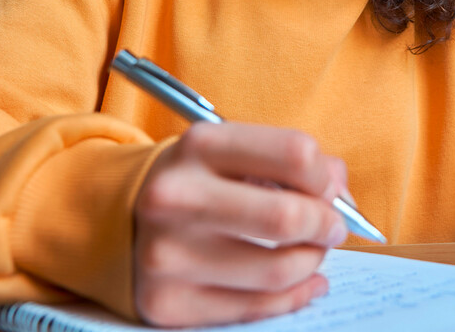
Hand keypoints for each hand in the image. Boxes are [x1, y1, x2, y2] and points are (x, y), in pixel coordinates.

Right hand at [133, 122, 348, 326]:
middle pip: (287, 217)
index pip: (295, 154)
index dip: (325, 176)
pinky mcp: (167, 303)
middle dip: (326, 225)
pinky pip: (255, 308)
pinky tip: (306, 283)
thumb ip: (292, 163)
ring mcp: (166, 254)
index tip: (327, 189)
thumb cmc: (196, 181)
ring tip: (310, 253)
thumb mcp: (232, 152)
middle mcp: (175, 197)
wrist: (114, 217)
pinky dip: (295, 297)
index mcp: (199, 146)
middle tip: (332, 228)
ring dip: (311, 263)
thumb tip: (340, 198)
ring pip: (277, 270)